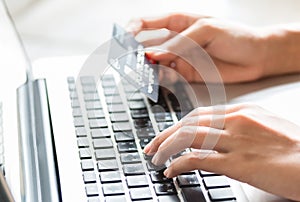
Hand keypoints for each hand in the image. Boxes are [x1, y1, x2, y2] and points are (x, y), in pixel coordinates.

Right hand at [127, 13, 299, 82]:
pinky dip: (160, 79)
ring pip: (154, 64)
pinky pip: (167, 77)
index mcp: (178, 22)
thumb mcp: (207, 30)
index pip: (146, 23)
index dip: (130, 30)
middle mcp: (175, 41)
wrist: (256, 57)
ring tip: (142, 73)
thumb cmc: (236, 36)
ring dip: (145, 69)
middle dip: (133, 53)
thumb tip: (153, 54)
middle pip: (145, 45)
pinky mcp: (186, 74)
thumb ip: (179, 43)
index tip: (123, 40)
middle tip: (128, 62)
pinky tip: (159, 79)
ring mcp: (179, 58)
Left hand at [143, 103, 299, 200]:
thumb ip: (238, 128)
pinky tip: (171, 170)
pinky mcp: (237, 162)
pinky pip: (197, 159)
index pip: (198, 114)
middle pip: (188, 123)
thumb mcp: (265, 126)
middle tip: (152, 145)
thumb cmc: (295, 147)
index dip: (177, 124)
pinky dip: (179, 164)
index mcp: (242, 111)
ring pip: (187, 137)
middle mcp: (235, 121)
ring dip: (166, 147)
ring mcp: (235, 140)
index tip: (167, 133)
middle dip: (164, 134)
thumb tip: (216, 136)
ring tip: (156, 158)